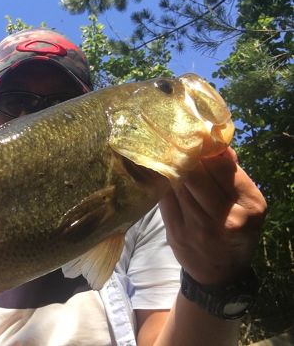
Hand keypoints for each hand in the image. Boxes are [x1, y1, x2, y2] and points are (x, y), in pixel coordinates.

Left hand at [160, 147, 265, 284]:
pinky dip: (161, 183)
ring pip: (177, 184)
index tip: (195, 138)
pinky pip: (163, 198)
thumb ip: (232, 174)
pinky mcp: (176, 232)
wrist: (219, 272)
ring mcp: (197, 226)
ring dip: (171, 167)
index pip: (221, 167)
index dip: (205, 149)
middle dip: (185, 157)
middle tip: (177, 144)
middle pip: (196, 174)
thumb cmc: (236, 230)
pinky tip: (160, 174)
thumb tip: (216, 144)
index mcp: (249, 205)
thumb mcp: (247, 203)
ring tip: (167, 155)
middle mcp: (225, 216)